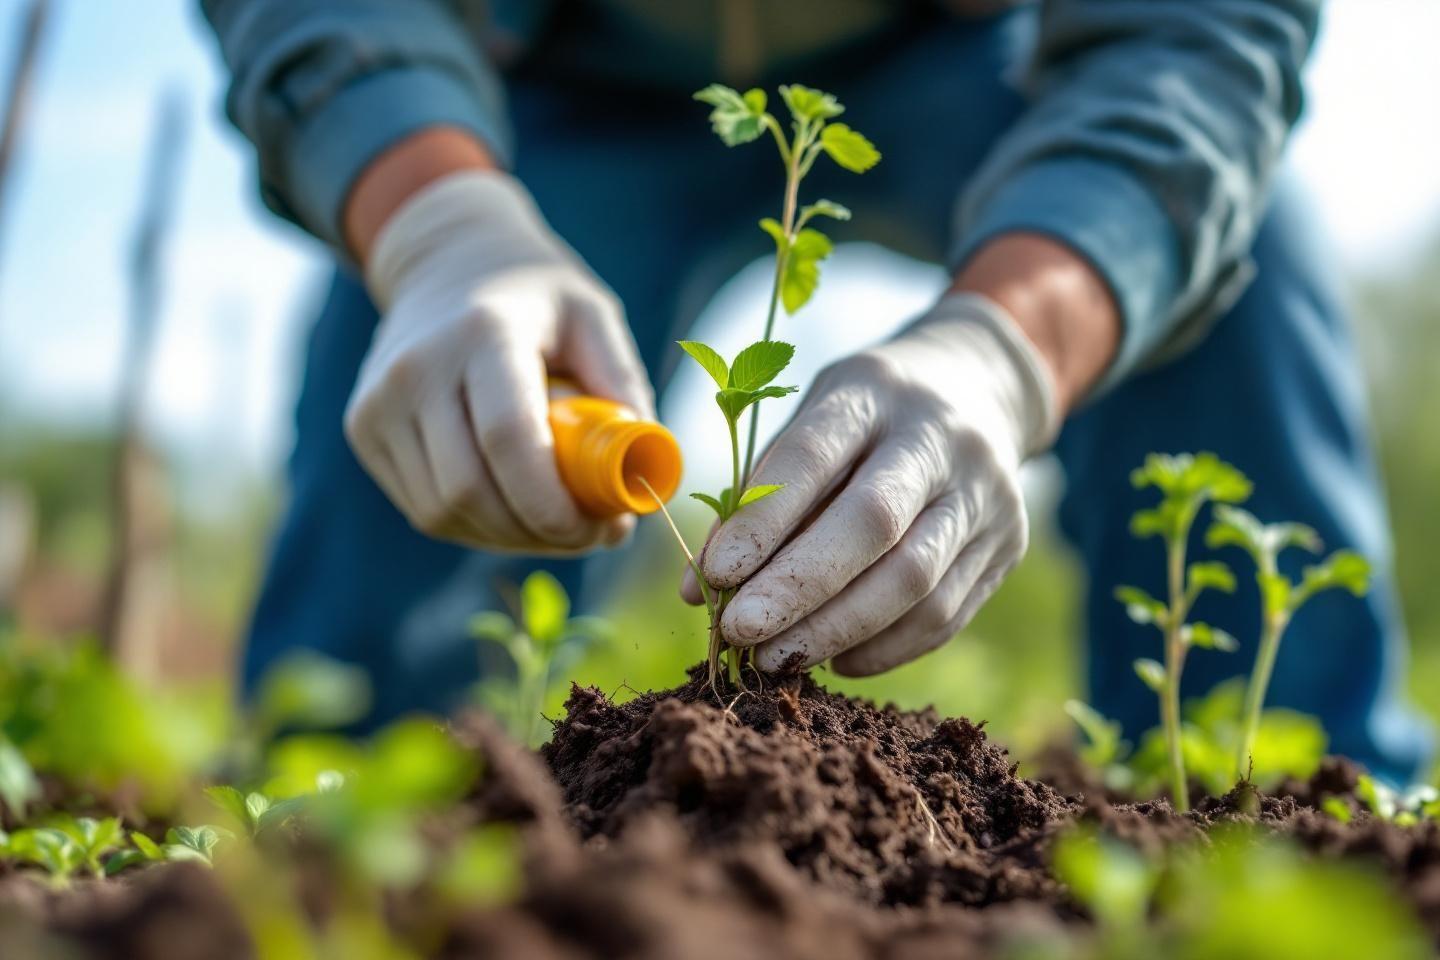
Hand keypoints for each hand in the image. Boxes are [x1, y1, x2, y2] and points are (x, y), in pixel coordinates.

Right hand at [344, 170, 654, 551]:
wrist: (447, 261)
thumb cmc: (536, 298)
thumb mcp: (594, 318)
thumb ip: (624, 387)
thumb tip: (646, 472)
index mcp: (481, 332)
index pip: (509, 439)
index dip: (554, 505)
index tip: (601, 530)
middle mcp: (416, 367)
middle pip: (470, 490)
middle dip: (537, 534)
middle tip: (590, 537)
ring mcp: (378, 402)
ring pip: (442, 511)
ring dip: (508, 538)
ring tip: (556, 525)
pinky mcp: (363, 429)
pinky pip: (423, 508)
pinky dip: (476, 526)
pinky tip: (513, 511)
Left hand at [682, 294, 1057, 674]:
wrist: (977, 389)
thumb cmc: (862, 418)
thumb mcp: (807, 423)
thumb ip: (755, 498)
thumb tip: (699, 592)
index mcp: (873, 392)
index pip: (813, 457)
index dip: (762, 521)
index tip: (716, 577)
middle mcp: (940, 438)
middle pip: (873, 523)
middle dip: (799, 587)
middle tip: (740, 633)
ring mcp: (986, 493)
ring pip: (914, 581)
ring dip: (836, 630)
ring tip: (775, 659)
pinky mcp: (1008, 545)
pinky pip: (943, 615)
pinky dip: (882, 648)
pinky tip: (834, 659)